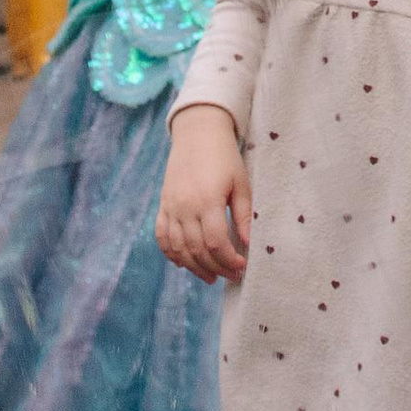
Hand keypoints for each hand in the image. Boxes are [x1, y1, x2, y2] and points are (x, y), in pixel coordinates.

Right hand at [156, 104, 252, 280]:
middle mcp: (185, 207)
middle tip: (232, 276)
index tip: (242, 266)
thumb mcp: (241, 183)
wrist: (197, 133)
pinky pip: (162, 237)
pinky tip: (184, 264)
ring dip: (195, 268)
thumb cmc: (224, 157)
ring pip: (178, 249)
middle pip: (197, 250)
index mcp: (207, 200)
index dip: (229, 260)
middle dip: (216, 268)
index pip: (216, 243)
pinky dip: (171, 254)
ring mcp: (170, 207)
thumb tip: (249, 245)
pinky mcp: (163, 205)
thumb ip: (243, 216)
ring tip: (212, 277)